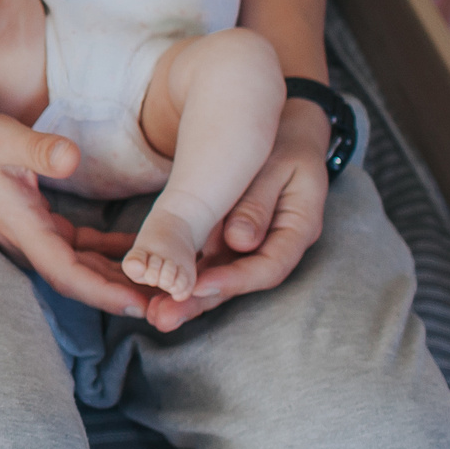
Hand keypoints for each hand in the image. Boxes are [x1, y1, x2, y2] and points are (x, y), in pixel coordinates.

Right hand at [0, 107, 149, 317]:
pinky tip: (141, 252)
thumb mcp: (5, 138)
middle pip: (82, 281)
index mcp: (22, 227)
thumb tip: (72, 157)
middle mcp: (29, 242)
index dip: (104, 292)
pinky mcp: (40, 228)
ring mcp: (34, 238)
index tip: (140, 304)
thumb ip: (39, 149)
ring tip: (164, 286)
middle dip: (123, 296)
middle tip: (171, 306)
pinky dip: (110, 255)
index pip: (67, 273)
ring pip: (84, 269)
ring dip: (120, 279)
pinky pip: (81, 251)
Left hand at [137, 93, 330, 331]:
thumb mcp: (279, 165)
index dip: (231, 282)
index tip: (195, 289)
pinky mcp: (227, 237)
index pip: (267, 268)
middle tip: (162, 318)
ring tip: (153, 312)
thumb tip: (241, 242)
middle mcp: (273, 244)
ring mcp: (249, 243)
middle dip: (199, 302)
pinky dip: (182, 271)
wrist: (283, 130)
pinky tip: (152, 285)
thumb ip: (259, 203)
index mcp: (297, 228)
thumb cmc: (284, 142)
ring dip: (186, 295)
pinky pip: (205, 259)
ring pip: (217, 275)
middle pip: (237, 281)